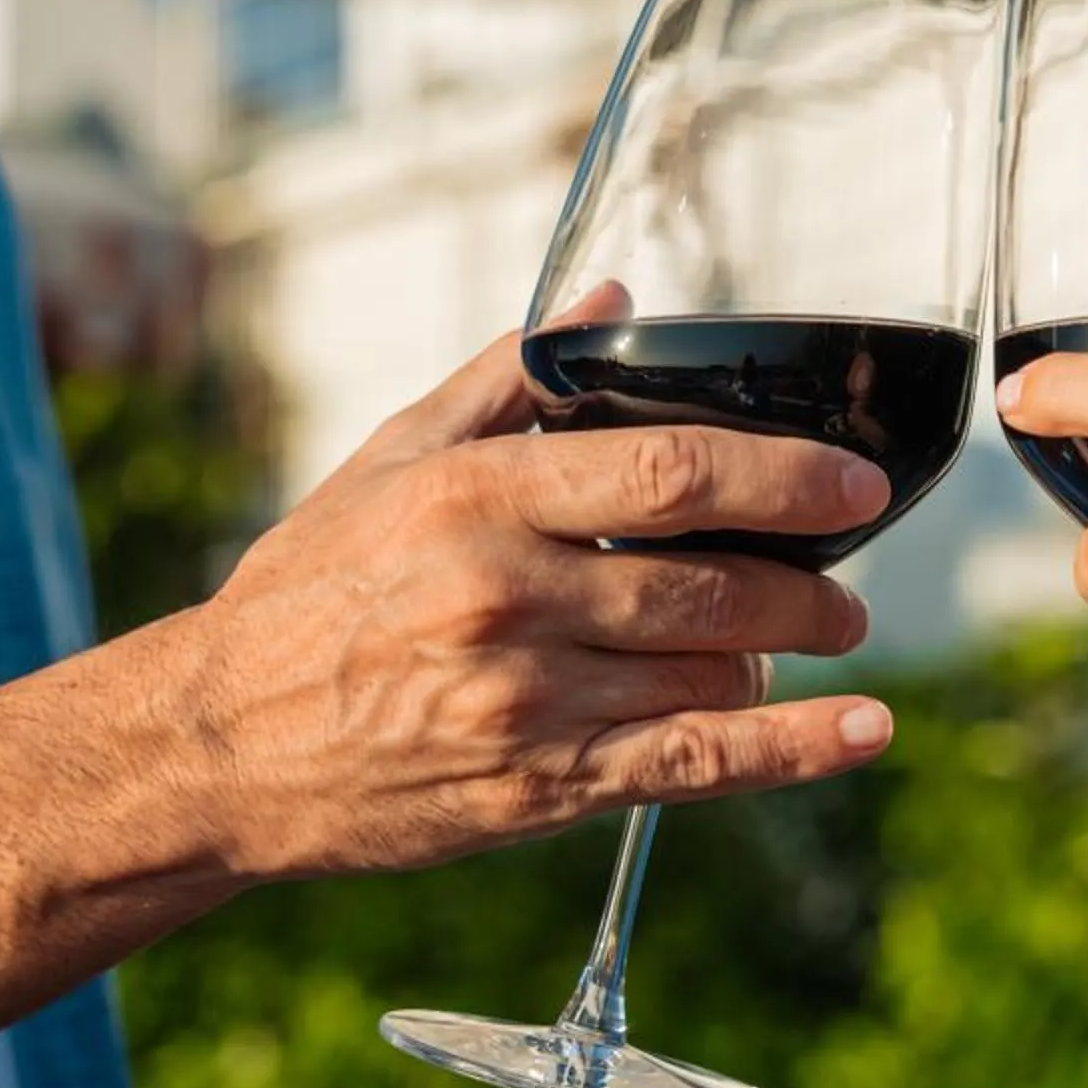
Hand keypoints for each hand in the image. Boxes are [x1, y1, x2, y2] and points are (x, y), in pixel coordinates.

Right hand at [183, 329, 894, 878]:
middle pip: (711, 581)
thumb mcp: (388, 462)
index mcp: (478, 501)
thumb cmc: (310, 593)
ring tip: (795, 649)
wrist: (223, 745)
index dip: (784, 476)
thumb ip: (507, 381)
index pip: (670, 473)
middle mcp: (510, 598)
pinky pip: (694, 766)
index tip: (855, 484)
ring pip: (710, 673)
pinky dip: (793, 750)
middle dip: (805, 586)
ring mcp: (529, 701)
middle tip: (844, 589)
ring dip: (776, 660)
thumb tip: (611, 300)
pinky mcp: (539, 787)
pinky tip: (863, 731)